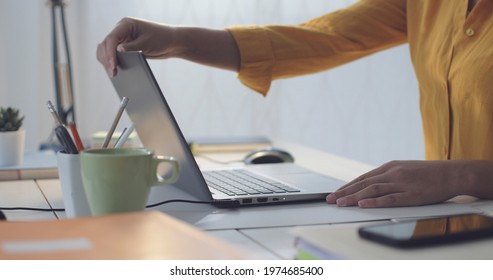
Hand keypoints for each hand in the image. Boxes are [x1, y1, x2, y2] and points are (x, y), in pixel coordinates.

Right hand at [96, 17, 176, 76]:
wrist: (171, 42)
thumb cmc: (161, 38)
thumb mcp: (146, 43)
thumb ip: (131, 48)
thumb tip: (117, 52)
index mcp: (126, 24)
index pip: (112, 38)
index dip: (110, 53)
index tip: (113, 65)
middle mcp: (121, 30)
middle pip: (105, 45)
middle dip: (107, 59)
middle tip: (113, 73)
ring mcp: (121, 39)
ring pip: (105, 50)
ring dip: (107, 62)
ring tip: (113, 74)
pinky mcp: (124, 47)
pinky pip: (113, 55)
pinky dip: (111, 62)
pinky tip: (115, 72)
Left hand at [325, 160, 470, 207]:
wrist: (452, 173)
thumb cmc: (428, 173)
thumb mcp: (404, 169)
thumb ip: (388, 176)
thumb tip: (371, 184)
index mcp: (390, 167)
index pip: (363, 178)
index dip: (347, 186)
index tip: (336, 193)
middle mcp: (392, 174)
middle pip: (363, 183)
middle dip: (345, 192)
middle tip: (330, 199)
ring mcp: (401, 184)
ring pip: (372, 190)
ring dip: (354, 197)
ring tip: (341, 203)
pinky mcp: (411, 195)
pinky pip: (389, 199)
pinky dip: (374, 202)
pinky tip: (362, 204)